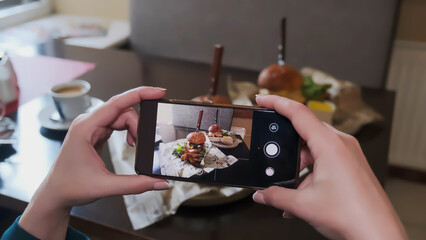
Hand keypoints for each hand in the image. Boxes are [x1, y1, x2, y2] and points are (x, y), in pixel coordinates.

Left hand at [19, 87, 168, 239]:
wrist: (55, 193)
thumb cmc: (71, 186)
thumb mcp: (105, 186)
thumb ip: (136, 184)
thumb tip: (160, 182)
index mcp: (85, 128)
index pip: (116, 103)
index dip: (139, 94)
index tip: (158, 92)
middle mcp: (87, 122)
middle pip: (122, 110)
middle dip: (138, 123)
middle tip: (144, 142)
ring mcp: (91, 126)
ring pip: (121, 116)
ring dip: (134, 128)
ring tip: (136, 145)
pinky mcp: (96, 131)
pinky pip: (117, 122)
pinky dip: (129, 130)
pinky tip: (131, 142)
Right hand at [253, 95, 406, 239]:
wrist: (378, 235)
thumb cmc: (352, 216)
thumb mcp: (303, 205)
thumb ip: (276, 196)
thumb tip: (261, 194)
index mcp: (329, 144)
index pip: (298, 112)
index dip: (276, 102)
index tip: (262, 99)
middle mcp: (341, 144)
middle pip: (304, 131)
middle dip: (285, 145)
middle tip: (272, 156)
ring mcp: (348, 154)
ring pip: (313, 149)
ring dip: (298, 164)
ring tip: (288, 187)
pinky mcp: (351, 165)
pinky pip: (324, 160)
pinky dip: (309, 172)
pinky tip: (301, 194)